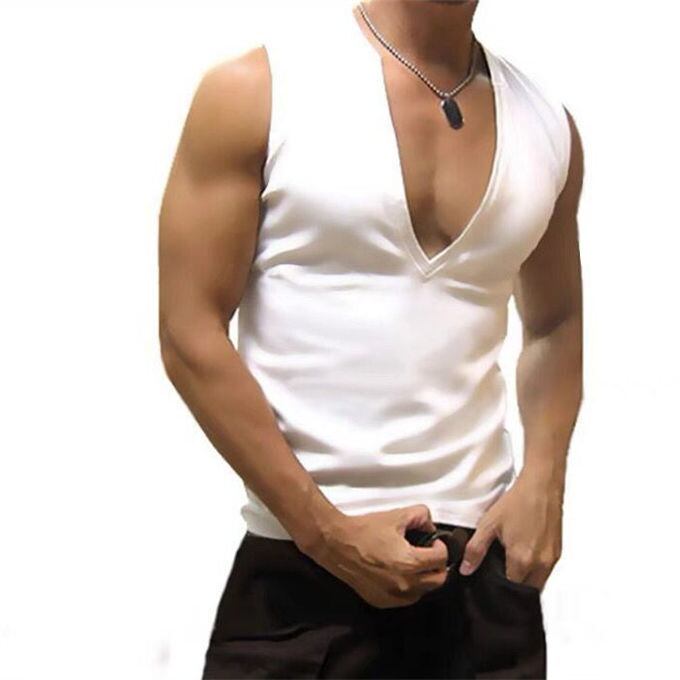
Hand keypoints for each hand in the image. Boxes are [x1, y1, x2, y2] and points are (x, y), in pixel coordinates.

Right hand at [300, 504, 449, 608]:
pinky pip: (404, 599)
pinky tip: (398, 572)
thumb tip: (430, 526)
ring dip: (424, 578)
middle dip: (437, 565)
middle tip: (428, 553)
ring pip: (423, 592)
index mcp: (410, 563)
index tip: (434, 542)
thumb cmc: (364, 530)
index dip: (441, 547)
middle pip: (438, 580)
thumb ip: (421, 516)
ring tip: (412, 563)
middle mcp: (404, 585)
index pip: (441, 560)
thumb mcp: (397, 516)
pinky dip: (407, 587)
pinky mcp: (380, 601)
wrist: (336, 543)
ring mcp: (392, 596)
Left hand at [458, 472, 563, 591]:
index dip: (498, 589)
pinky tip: (522, 555)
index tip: (490, 582)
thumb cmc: (518, 501)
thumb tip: (466, 570)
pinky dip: (534, 570)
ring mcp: (552, 560)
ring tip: (509, 563)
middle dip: (512, 587)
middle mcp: (541, 565)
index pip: (509, 590)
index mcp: (522, 560)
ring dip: (524, 579)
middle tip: (499, 574)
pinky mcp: (558, 553)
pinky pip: (545, 572)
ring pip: (537, 583)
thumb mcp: (489, 523)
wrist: (542, 485)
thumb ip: (475, 549)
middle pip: (525, 590)